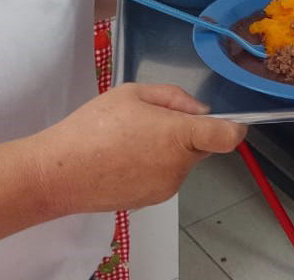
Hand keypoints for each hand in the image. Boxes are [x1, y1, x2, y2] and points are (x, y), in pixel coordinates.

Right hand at [28, 83, 246, 214]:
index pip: (226, 136)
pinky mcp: (152, 201)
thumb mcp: (131, 93)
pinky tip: (124, 159)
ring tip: (129, 140)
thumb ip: (172, 97)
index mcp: (178, 135)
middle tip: (150, 121)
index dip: (235, 127)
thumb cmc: (93, 127)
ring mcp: (166, 187)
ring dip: (168, 151)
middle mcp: (178, 165)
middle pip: (200, 147)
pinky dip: (154, 167)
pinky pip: (164, 177)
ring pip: (181, 162)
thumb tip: (198, 111)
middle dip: (186, 133)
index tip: (231, 122)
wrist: (58, 173)